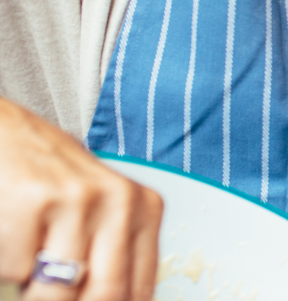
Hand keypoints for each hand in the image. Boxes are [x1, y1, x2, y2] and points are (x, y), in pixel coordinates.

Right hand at [0, 99, 162, 300]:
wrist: (7, 133)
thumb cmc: (54, 180)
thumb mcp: (101, 210)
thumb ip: (113, 256)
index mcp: (145, 208)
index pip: (140, 290)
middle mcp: (119, 200)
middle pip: (105, 294)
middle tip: (52, 297)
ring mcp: (77, 199)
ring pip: (56, 291)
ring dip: (34, 292)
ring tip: (33, 267)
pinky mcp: (33, 200)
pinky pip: (15, 270)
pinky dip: (8, 268)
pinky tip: (13, 237)